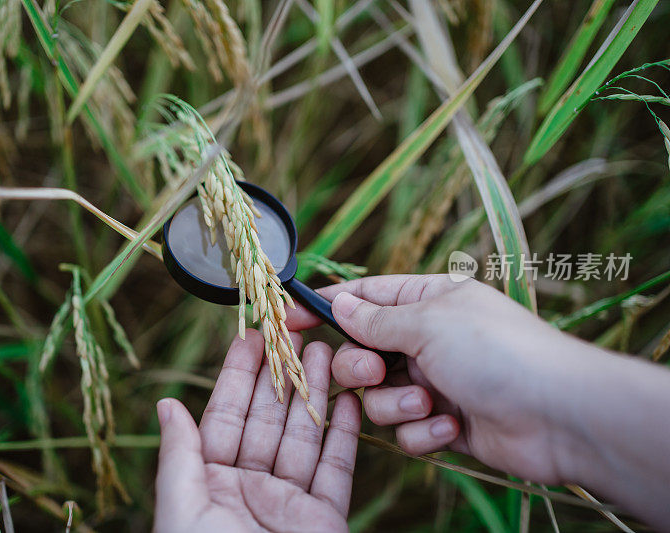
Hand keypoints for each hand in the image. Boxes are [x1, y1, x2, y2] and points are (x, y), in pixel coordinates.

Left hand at [154, 330, 361, 532]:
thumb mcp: (180, 508)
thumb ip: (179, 456)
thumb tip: (166, 404)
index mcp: (211, 481)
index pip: (226, 415)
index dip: (238, 374)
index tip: (252, 337)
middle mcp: (250, 485)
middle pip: (269, 418)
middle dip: (283, 374)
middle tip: (297, 333)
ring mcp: (289, 501)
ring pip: (305, 436)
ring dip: (316, 393)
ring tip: (326, 353)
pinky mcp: (325, 518)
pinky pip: (336, 470)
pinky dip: (346, 436)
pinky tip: (350, 401)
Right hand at [286, 275, 594, 483]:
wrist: (557, 414)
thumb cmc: (496, 352)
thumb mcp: (427, 324)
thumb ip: (375, 320)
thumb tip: (339, 304)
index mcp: (425, 301)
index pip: (362, 299)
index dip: (324, 308)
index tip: (286, 319)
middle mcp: (427, 340)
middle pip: (361, 354)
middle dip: (362, 369)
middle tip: (377, 373)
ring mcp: (435, 382)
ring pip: (378, 398)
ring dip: (398, 404)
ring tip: (430, 403)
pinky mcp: (444, 422)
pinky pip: (406, 430)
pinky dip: (423, 431)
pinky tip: (452, 426)